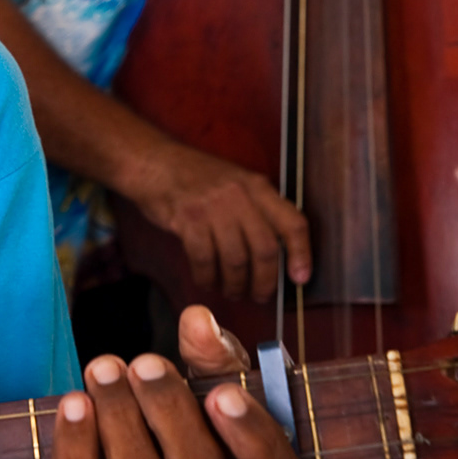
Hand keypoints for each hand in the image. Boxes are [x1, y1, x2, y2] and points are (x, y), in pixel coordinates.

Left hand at [22, 305, 306, 458]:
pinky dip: (77, 453)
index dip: (254, 440)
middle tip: (143, 362)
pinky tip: (73, 407)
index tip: (220, 393)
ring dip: (121, 421)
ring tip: (102, 370)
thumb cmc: (165, 447)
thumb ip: (211, 361)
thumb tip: (198, 320)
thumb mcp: (201, 403)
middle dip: (170, 413)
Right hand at [133, 140, 310, 301]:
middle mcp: (239, 195)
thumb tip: (277, 255)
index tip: (300, 278)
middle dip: (265, 282)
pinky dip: (207, 277)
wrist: (156, 162)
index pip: (292, 222)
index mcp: (257, 186)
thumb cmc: (197, 178)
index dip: (301, 253)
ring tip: (232, 290)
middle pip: (264, 249)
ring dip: (235, 284)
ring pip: (235, 260)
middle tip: (260, 295)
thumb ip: (257, 210)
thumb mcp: (236, 182)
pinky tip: (206, 280)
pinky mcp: (187, 220)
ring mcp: (213, 207)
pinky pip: (204, 260)